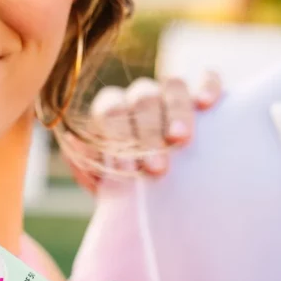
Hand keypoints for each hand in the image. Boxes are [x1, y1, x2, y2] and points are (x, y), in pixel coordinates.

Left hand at [67, 72, 221, 192]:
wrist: (165, 202)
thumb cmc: (132, 194)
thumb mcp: (107, 189)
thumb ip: (87, 168)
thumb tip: (73, 142)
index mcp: (110, 116)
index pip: (110, 112)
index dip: (117, 137)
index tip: (129, 171)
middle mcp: (138, 100)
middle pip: (141, 99)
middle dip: (147, 134)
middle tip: (157, 168)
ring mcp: (170, 94)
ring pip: (173, 85)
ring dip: (176, 111)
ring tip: (180, 140)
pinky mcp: (203, 94)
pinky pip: (206, 78)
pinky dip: (207, 86)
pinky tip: (207, 104)